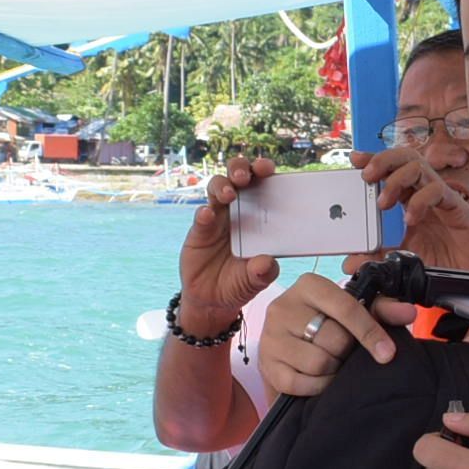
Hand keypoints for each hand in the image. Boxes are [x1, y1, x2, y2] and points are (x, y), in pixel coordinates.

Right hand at [176, 155, 282, 337]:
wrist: (213, 300)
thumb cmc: (240, 282)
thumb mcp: (256, 281)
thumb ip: (264, 272)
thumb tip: (267, 263)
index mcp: (259, 214)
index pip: (262, 184)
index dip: (264, 172)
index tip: (269, 168)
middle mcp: (238, 210)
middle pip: (237, 177)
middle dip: (241, 169)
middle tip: (246, 176)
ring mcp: (217, 218)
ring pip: (217, 188)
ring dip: (223, 186)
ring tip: (230, 194)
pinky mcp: (199, 231)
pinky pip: (201, 217)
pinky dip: (204, 213)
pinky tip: (207, 215)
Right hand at [254, 272, 404, 397]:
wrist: (288, 346)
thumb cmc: (325, 324)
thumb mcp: (353, 311)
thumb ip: (382, 309)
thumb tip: (409, 313)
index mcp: (309, 285)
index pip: (346, 307)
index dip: (370, 332)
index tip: (387, 353)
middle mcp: (283, 306)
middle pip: (334, 340)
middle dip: (346, 352)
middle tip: (343, 352)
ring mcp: (270, 337)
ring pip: (319, 363)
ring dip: (332, 370)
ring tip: (330, 363)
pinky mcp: (265, 365)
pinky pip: (301, 383)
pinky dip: (317, 386)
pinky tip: (318, 377)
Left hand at [354, 146, 468, 272]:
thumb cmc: (446, 265)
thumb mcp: (403, 261)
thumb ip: (378, 259)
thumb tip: (349, 263)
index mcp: (412, 200)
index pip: (393, 169)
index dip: (374, 159)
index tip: (354, 159)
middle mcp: (426, 194)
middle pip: (405, 157)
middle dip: (383, 160)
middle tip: (367, 177)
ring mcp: (442, 198)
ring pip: (419, 166)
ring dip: (396, 179)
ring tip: (384, 203)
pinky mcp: (457, 207)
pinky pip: (437, 189)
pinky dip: (419, 200)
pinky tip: (411, 219)